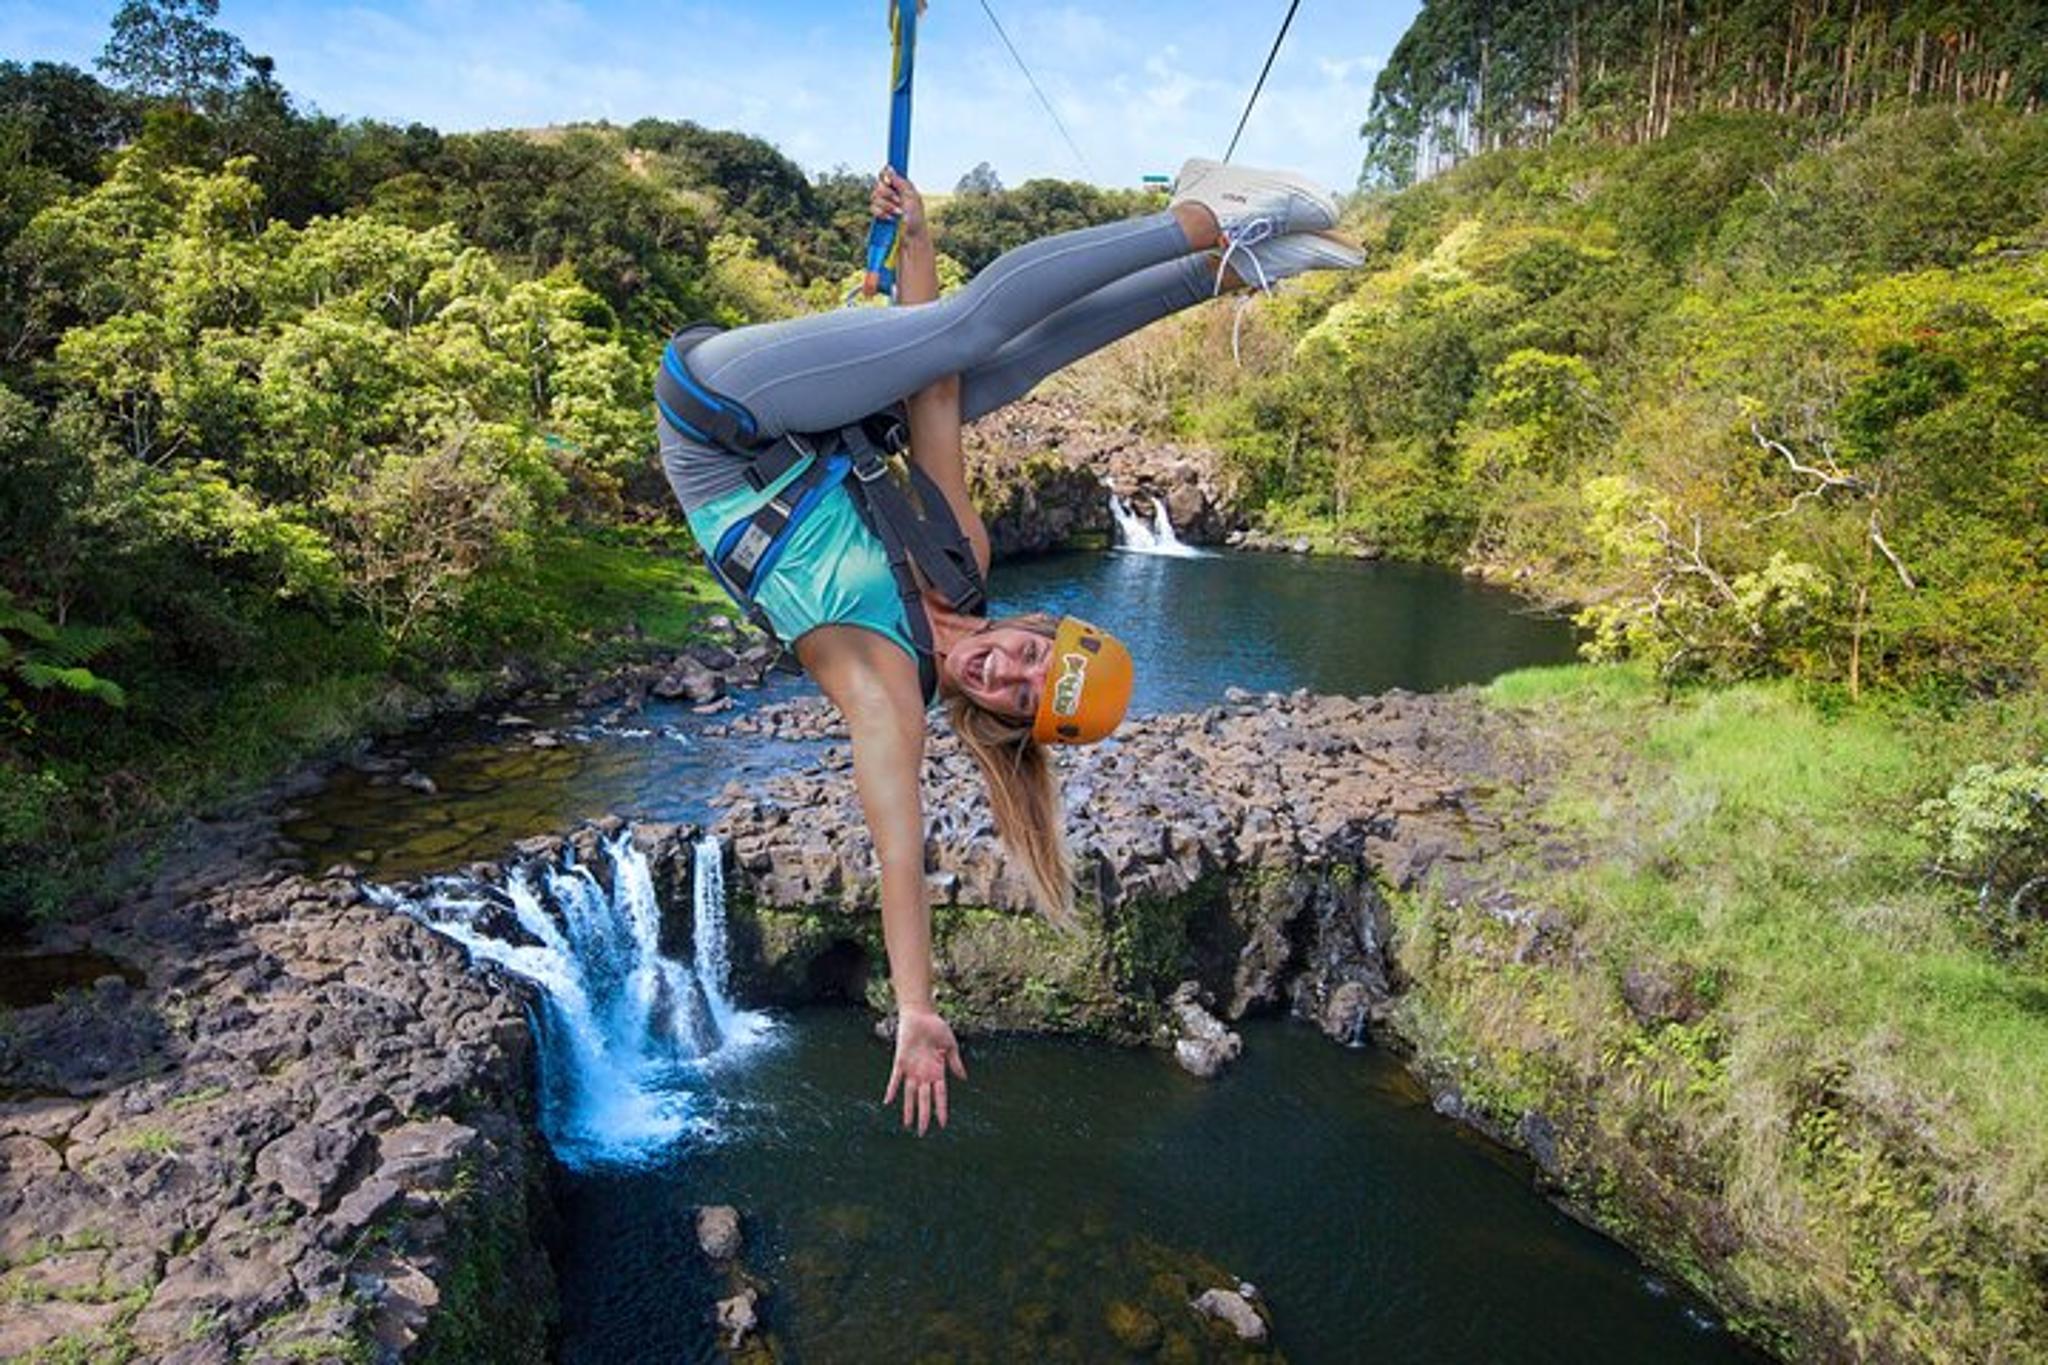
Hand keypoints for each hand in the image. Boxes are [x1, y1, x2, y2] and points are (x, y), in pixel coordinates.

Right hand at [870, 167, 926, 240]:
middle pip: (878, 185)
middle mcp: (891, 194)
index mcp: (900, 187)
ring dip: (887, 206)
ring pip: (874, 196)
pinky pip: (873, 208)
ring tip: (897, 213)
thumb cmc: (916, 219)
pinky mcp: (878, 215)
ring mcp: (883, 204)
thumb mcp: (911, 197)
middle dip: (888, 194)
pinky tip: (890, 219)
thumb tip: (888, 168)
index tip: (888, 181)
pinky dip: (882, 213)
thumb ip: (899, 182)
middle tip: (899, 202)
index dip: (885, 175)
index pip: (885, 174)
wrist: (911, 237)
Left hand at [883, 1005, 966, 1134]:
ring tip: (907, 1125)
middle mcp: (924, 1074)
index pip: (940, 1095)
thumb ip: (955, 1062)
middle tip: (921, 1132)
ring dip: (908, 1109)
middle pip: (924, 1099)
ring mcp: (912, 1069)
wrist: (921, 1014)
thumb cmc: (937, 1028)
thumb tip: (964, 1078)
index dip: (941, 1109)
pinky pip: (895, 1079)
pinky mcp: (900, 1061)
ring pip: (909, 1094)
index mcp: (938, 1071)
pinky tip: (887, 1101)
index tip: (942, 1124)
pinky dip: (892, 1089)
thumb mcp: (950, 1045)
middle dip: (923, 1116)